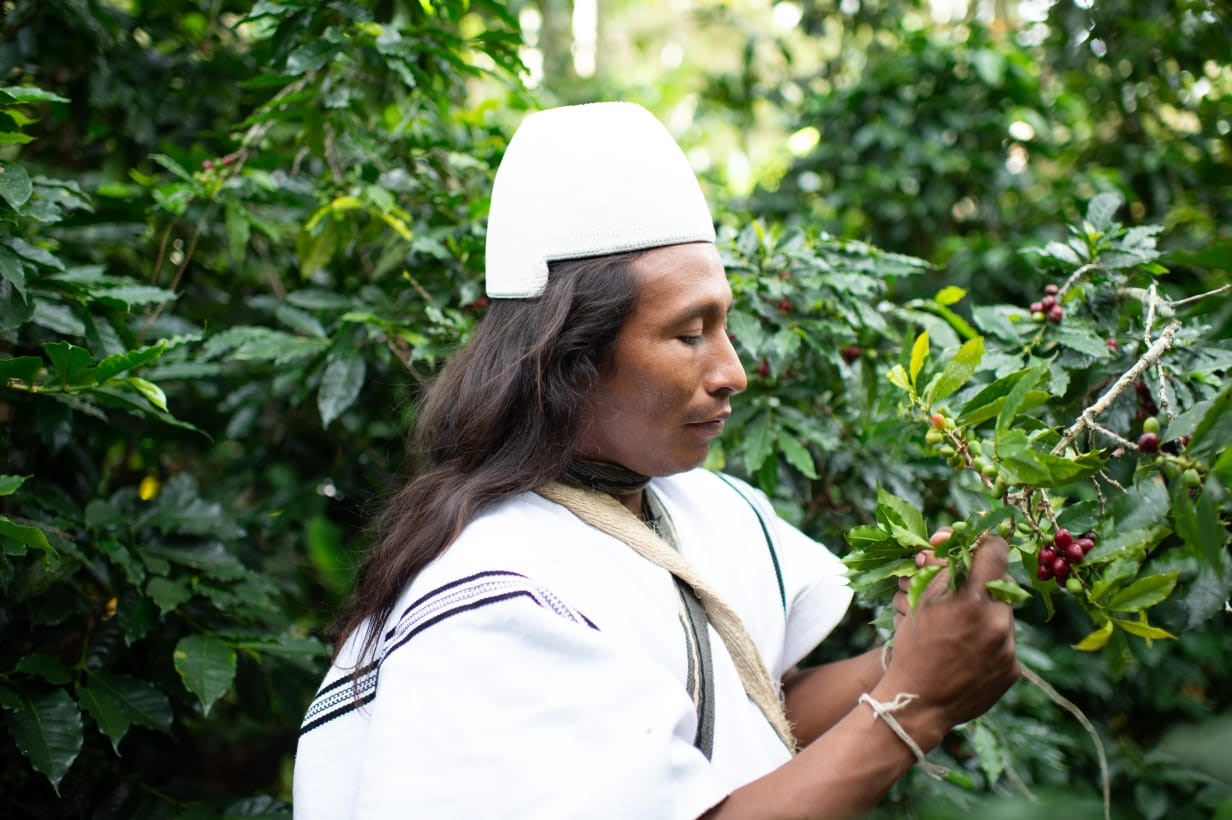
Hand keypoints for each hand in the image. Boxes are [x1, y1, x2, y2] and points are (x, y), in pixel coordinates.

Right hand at [881, 533, 1020, 741]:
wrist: (918, 705)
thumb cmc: (912, 649)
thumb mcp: (919, 602)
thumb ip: (942, 570)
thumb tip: (955, 544)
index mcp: (971, 600)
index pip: (995, 551)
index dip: (987, 543)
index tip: (980, 545)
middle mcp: (998, 622)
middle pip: (1002, 585)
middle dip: (983, 585)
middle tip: (961, 594)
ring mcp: (1009, 649)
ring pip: (1004, 616)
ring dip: (986, 615)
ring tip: (960, 631)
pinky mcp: (1013, 671)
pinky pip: (1006, 645)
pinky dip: (990, 643)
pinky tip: (967, 654)